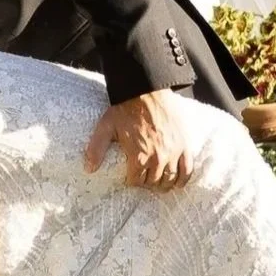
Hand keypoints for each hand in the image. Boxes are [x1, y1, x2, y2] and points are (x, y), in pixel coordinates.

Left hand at [85, 88, 199, 190]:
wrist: (146, 91)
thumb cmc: (125, 108)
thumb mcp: (106, 127)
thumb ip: (96, 149)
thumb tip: (89, 169)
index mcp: (139, 157)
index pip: (136, 181)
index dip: (132, 181)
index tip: (131, 177)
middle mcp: (157, 158)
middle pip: (153, 182)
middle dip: (147, 183)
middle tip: (144, 180)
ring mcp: (173, 152)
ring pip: (169, 179)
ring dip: (163, 184)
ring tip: (159, 184)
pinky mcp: (184, 145)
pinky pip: (187, 170)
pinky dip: (183, 179)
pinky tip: (178, 183)